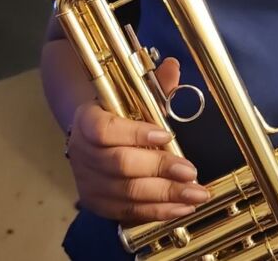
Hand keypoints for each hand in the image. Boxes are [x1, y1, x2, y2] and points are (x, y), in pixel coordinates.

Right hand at [66, 57, 210, 223]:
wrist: (92, 135)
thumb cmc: (119, 112)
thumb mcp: (134, 94)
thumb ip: (155, 84)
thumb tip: (173, 67)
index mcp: (87, 119)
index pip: (105, 130)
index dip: (136, 134)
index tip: (166, 134)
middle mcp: (82, 152)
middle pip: (120, 164)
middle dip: (160, 169)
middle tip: (190, 172)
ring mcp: (87, 181)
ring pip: (127, 192)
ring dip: (164, 195)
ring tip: (194, 194)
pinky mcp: (97, 203)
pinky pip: (128, 211)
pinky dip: (157, 212)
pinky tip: (180, 208)